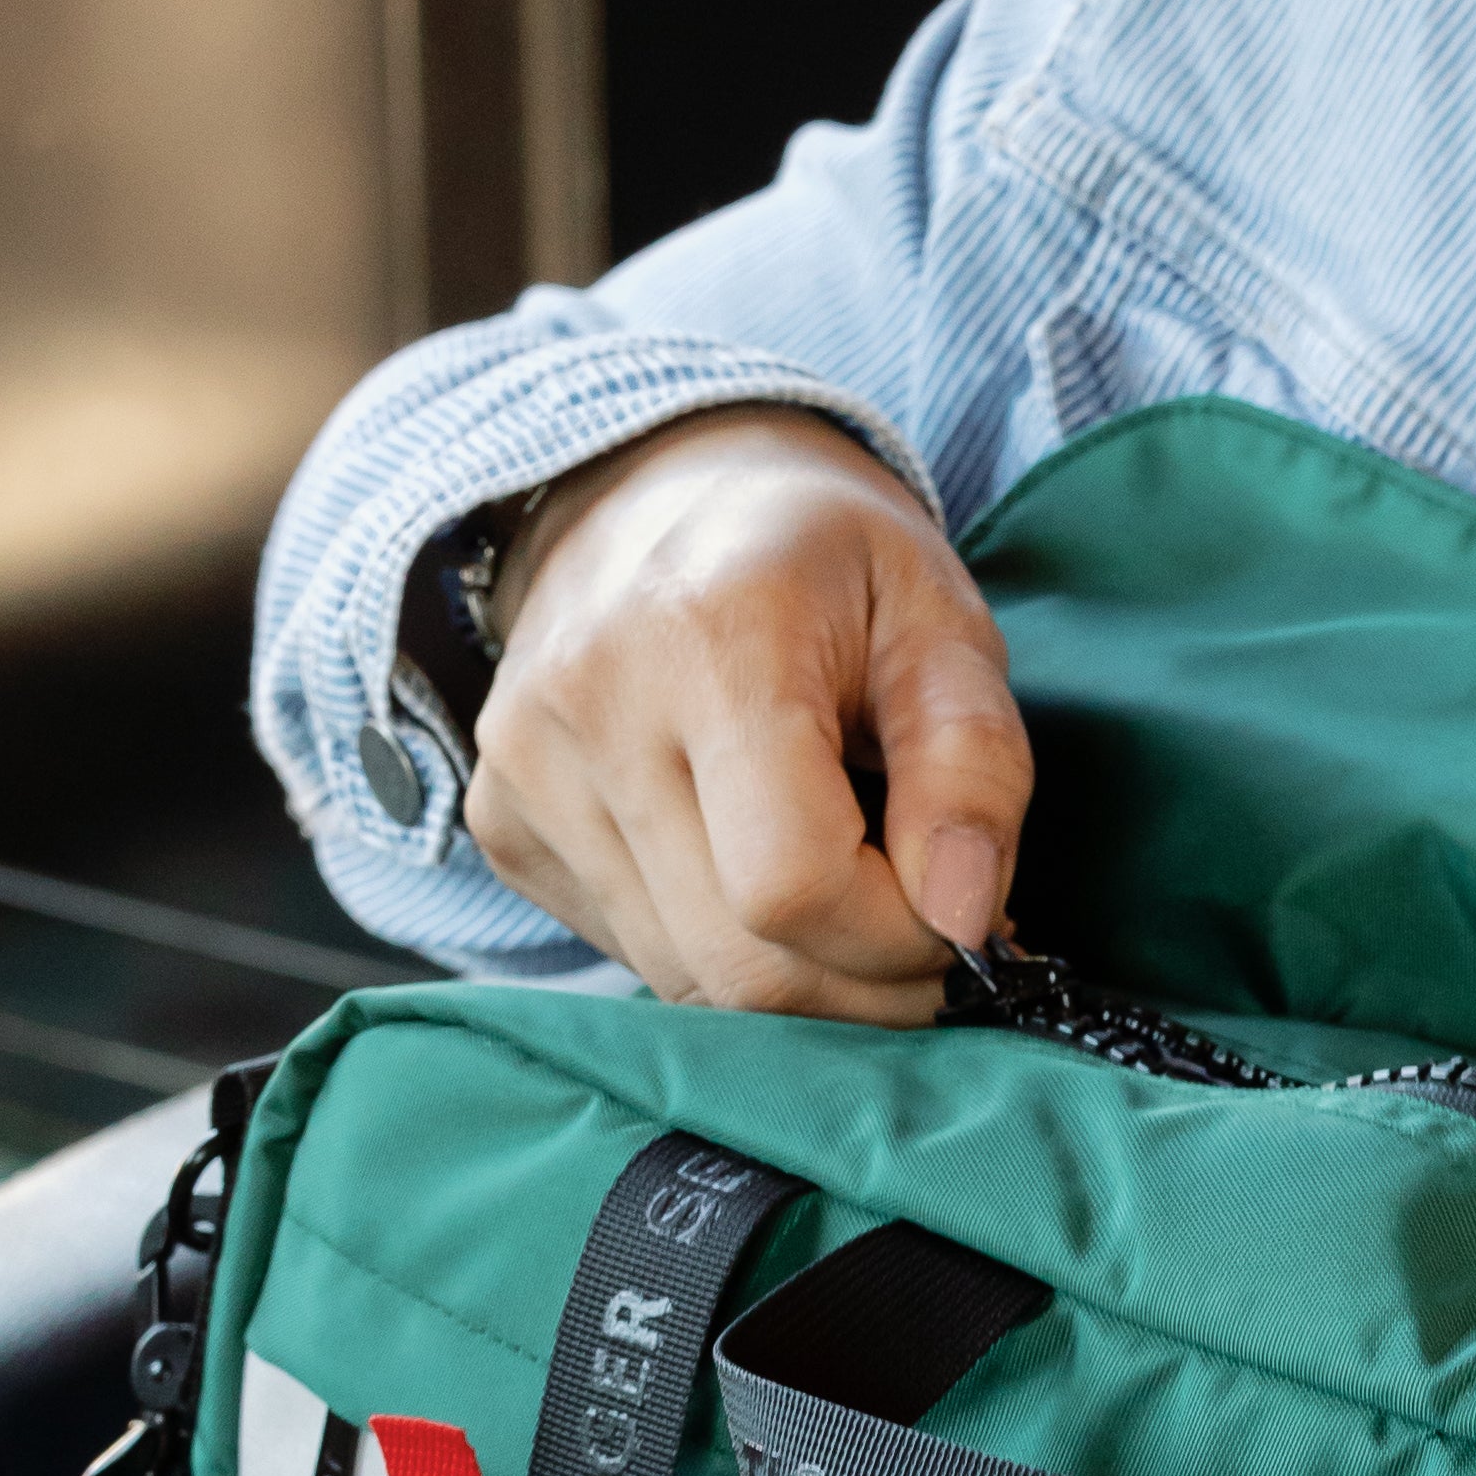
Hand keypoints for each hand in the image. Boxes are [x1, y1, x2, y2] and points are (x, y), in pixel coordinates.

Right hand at [463, 408, 1031, 1019]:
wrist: (655, 492)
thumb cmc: (822, 559)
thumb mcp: (942, 619)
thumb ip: (974, 765)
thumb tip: (966, 915)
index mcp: (709, 637)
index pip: (794, 885)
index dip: (899, 935)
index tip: (956, 904)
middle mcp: (590, 708)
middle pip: (740, 961)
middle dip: (863, 983)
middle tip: (921, 926)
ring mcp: (526, 773)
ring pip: (689, 980)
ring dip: (799, 976)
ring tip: (843, 887)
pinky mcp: (502, 824)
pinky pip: (637, 956)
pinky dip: (720, 949)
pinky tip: (747, 866)